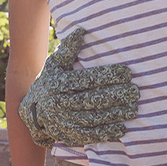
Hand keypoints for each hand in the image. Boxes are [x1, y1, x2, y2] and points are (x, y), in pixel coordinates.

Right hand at [18, 27, 138, 147]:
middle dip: (115, 95)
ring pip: (92, 118)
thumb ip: (69, 49)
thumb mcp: (55, 64)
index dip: (107, 76)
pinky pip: (89, 135)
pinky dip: (106, 133)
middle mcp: (60, 102)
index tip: (127, 72)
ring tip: (133, 108)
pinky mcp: (68, 136)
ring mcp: (64, 121)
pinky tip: (121, 128)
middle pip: (91, 99)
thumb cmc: (49, 82)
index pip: (86, 79)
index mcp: (58, 83)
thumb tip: (81, 30)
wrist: (31, 112)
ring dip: (114, 114)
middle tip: (135, 91)